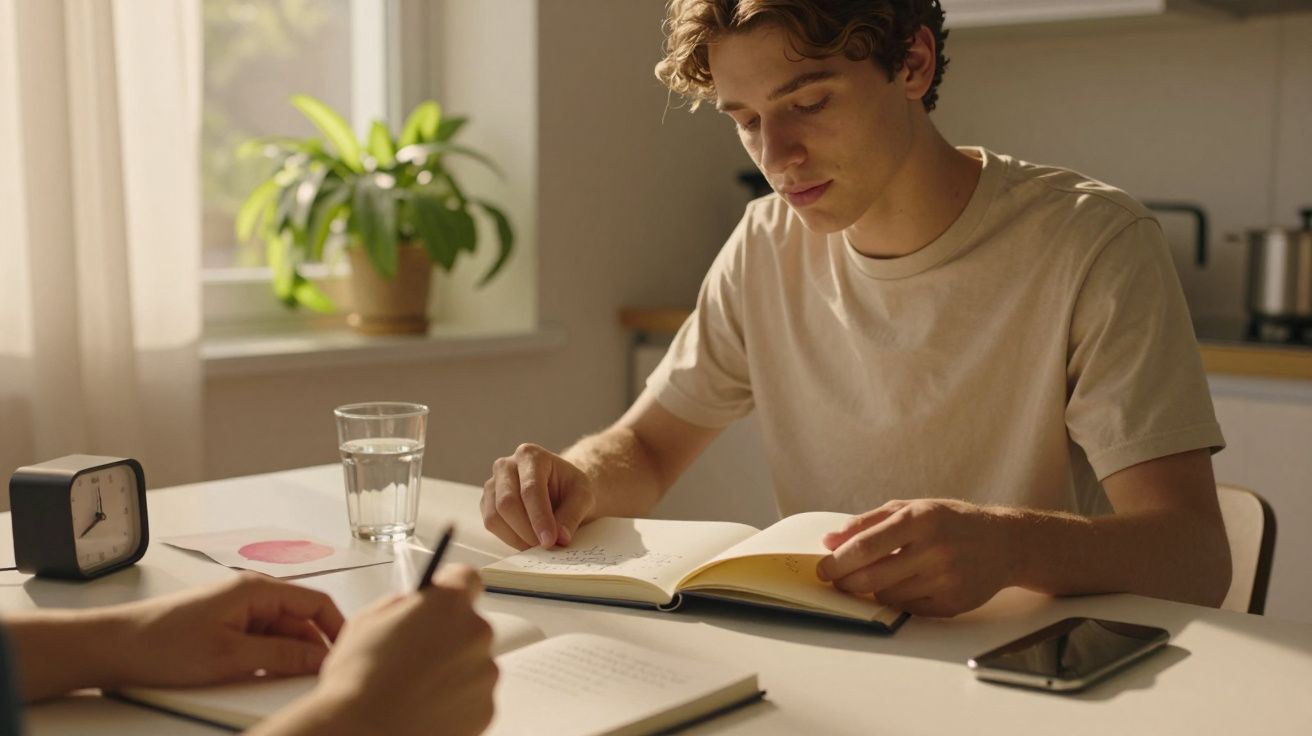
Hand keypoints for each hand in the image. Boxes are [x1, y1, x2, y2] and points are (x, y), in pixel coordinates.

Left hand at [112, 573, 344, 686]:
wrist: (113, 648)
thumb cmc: (162, 644)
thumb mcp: (231, 656)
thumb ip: (282, 655)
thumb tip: (319, 658)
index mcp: (257, 589)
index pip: (316, 602)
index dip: (336, 629)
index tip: (346, 655)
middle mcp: (251, 594)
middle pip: (300, 619)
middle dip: (314, 648)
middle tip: (321, 678)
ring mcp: (237, 611)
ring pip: (281, 632)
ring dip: (290, 655)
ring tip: (293, 682)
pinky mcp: (224, 627)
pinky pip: (260, 641)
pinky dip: (269, 658)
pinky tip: (265, 677)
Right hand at [259, 564, 496, 735]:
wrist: (364, 734)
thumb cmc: (359, 680)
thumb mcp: (366, 621)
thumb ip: (400, 605)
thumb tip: (412, 608)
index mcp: (448, 604)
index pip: (467, 578)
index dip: (451, 587)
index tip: (439, 599)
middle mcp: (475, 634)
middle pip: (470, 625)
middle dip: (448, 635)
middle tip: (416, 656)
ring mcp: (485, 673)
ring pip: (473, 663)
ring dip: (453, 670)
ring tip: (416, 690)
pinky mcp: (486, 709)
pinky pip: (474, 697)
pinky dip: (456, 702)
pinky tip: (425, 709)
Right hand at [482, 443, 595, 548]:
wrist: (559, 487)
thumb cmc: (570, 487)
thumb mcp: (583, 496)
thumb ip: (572, 515)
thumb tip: (560, 538)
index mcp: (531, 455)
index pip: (530, 489)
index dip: (539, 518)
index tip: (549, 541)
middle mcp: (506, 465)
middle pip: (507, 502)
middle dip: (527, 530)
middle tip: (545, 546)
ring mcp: (493, 483)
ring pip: (494, 516)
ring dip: (517, 537)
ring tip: (538, 545)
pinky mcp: (487, 502)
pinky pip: (491, 524)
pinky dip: (509, 538)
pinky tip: (527, 540)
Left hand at [815, 499, 1018, 616]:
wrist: (1004, 543)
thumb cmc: (950, 522)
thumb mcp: (911, 509)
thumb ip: (867, 522)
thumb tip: (829, 540)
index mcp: (919, 520)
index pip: (865, 546)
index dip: (837, 561)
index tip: (822, 569)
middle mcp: (933, 550)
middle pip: (871, 576)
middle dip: (845, 581)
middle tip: (836, 580)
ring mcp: (945, 579)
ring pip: (886, 596)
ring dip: (872, 590)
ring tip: (875, 577)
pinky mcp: (952, 604)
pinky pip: (907, 609)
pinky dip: (897, 600)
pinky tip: (903, 585)